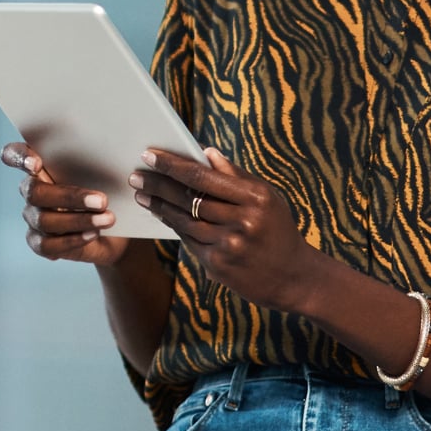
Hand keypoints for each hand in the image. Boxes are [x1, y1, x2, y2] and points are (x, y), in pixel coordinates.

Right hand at [1, 141, 129, 265]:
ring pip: (44, 220)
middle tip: (102, 201)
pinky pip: (48, 244)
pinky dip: (72, 240)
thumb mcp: (108, 174)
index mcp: (41, 165)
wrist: (115, 230)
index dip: (19, 158)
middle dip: (69, 197)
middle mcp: (31, 189)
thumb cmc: (109, 193)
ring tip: (108, 219)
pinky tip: (93, 234)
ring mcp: (33, 217)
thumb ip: (98, 163)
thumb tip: (112, 153)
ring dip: (79, 220)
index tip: (37, 164)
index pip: (14, 154)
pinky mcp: (39, 242)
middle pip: (34, 192)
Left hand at [131, 146, 318, 313]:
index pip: (203, 176)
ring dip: (159, 206)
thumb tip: (205, 152)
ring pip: (184, 221)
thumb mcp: (267, 197)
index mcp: (255, 197)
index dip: (172, 165)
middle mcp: (242, 221)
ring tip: (142, 194)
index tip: (150, 154)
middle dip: (158, 184)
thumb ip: (235, 176)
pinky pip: (189, 241)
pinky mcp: (219, 266)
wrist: (294, 278)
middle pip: (188, 198)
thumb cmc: (278, 229)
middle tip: (136, 175)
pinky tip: (161, 213)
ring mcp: (229, 246)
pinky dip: (173, 225)